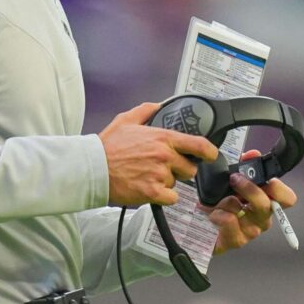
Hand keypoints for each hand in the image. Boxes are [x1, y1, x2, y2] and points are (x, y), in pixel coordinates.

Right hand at [98, 102, 219, 206]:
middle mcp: (164, 156)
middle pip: (189, 168)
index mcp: (162, 138)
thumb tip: (158, 105)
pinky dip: (162, 197)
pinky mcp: (152, 192)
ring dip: (166, 183)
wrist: (92, 169)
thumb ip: (146, 110)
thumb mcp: (126, 120)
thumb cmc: (106, 147)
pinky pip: (170, 198)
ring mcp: (159, 175)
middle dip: (179, 170)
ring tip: (147, 177)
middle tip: (163, 168)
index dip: (209, 151)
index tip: (211, 154)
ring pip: (177, 184)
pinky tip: (148, 189)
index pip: (197, 144)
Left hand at [202, 149, 297, 254]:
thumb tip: (253, 154)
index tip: (264, 178)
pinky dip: (217, 213)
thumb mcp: (232, 180)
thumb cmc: (221, 202)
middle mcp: (262, 218)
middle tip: (234, 179)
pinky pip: (228, 220)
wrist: (202, 225)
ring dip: (226, 201)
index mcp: (266, 202)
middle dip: (248, 188)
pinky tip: (212, 214)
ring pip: (242, 210)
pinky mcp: (236, 240)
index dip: (278, 188)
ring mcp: (250, 231)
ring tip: (217, 201)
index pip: (287, 199)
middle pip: (266, 204)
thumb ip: (243, 165)